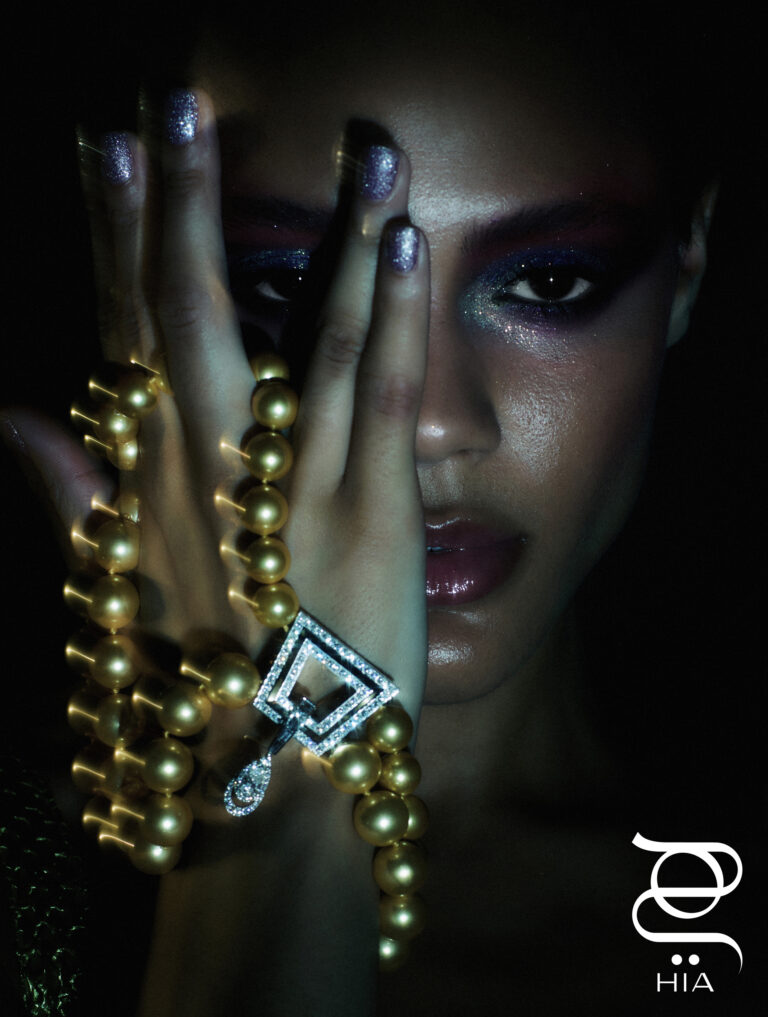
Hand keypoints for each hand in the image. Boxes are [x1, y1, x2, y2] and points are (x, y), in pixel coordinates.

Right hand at [11, 88, 430, 1013]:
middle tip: (175, 102)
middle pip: (189, 315)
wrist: (273, 783)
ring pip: (303, 335)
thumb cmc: (200, 691)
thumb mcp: (117, 597)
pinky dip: (390, 312)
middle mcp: (213, 470)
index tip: (108, 153)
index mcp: (153, 483)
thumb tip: (17, 417)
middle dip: (180, 205)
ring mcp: (296, 485)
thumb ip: (74, 500)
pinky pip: (377, 395)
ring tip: (352, 143)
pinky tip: (404, 236)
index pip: (124, 335)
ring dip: (328, 232)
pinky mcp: (371, 511)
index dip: (114, 240)